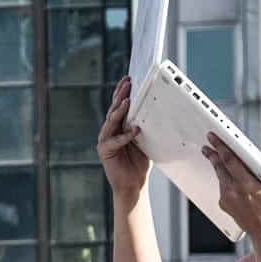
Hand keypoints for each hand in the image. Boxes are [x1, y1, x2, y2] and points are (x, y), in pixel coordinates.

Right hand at [97, 78, 151, 207]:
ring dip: (119, 111)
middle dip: (120, 95)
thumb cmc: (139, 161)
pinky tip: (134, 130)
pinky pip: (114, 141)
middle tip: (128, 83)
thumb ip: (145, 125)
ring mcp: (105, 140)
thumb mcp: (145, 139)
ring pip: (111, 121)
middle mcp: (110, 130)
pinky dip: (124, 135)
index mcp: (119, 125)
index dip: (123, 91)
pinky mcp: (104, 151)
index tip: (130, 78)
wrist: (133, 183)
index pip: (119, 104)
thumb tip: (156, 109)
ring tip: (127, 101)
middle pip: (114, 108)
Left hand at [206, 140, 260, 240]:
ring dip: (215, 162)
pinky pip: (221, 185)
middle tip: (209, 139)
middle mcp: (235, 192)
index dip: (222, 148)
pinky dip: (223, 176)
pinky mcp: (223, 203)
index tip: (215, 138)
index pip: (231, 162)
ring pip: (220, 175)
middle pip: (220, 166)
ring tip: (211, 152)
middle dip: (213, 151)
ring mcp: (227, 198)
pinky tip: (224, 170)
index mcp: (248, 186)